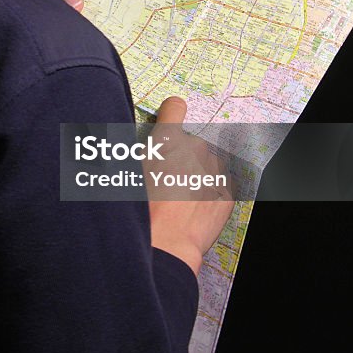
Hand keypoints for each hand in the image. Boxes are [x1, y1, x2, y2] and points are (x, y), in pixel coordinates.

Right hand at [147, 96, 234, 276]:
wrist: (165, 245)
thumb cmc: (140, 210)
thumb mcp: (126, 173)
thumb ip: (138, 153)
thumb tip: (140, 149)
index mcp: (168, 140)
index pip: (174, 107)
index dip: (171, 112)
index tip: (171, 116)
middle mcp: (195, 149)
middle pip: (191, 145)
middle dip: (182, 158)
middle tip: (167, 182)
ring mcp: (214, 171)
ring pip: (207, 166)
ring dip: (197, 177)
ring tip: (180, 202)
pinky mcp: (226, 194)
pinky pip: (219, 187)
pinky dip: (208, 195)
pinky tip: (193, 211)